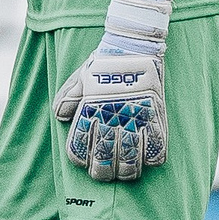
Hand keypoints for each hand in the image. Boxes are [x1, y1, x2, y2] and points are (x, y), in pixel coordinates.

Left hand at [55, 50, 166, 181]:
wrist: (132, 45)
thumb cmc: (103, 63)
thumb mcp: (79, 77)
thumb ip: (67, 98)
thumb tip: (61, 117)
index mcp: (89, 110)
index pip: (79, 145)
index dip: (80, 159)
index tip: (84, 163)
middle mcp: (110, 117)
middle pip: (104, 156)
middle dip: (102, 171)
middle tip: (104, 174)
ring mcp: (134, 117)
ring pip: (130, 157)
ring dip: (127, 171)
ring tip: (125, 174)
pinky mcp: (154, 115)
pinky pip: (157, 145)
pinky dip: (153, 158)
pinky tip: (148, 161)